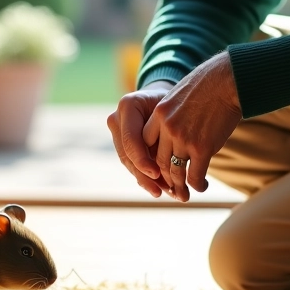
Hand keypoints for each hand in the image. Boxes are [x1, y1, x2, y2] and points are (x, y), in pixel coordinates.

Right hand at [107, 80, 176, 197]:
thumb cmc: (173, 102)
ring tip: (165, 192)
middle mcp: (117, 117)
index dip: (142, 160)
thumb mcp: (172, 112)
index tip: (157, 175)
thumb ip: (167, 131)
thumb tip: (172, 165)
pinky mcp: (120, 142)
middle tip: (163, 190)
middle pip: (127, 154)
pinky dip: (144, 176)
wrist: (163, 96)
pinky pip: (131, 163)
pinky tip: (158, 188)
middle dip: (144, 175)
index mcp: (128, 105)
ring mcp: (116, 131)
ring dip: (145, 179)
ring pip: (128, 162)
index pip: (131, 140)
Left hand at [141, 52, 241, 201]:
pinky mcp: (202, 148)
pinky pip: (194, 175)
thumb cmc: (208, 84)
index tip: (157, 165)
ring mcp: (184, 139)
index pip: (146, 143)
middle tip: (170, 187)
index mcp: (159, 114)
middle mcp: (168, 128)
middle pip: (158, 161)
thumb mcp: (179, 94)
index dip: (151, 157)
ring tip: (184, 194)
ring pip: (175, 172)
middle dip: (164, 177)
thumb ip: (171, 113)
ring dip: (179, 187)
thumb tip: (172, 127)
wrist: (227, 81)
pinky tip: (202, 186)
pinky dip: (197, 185)